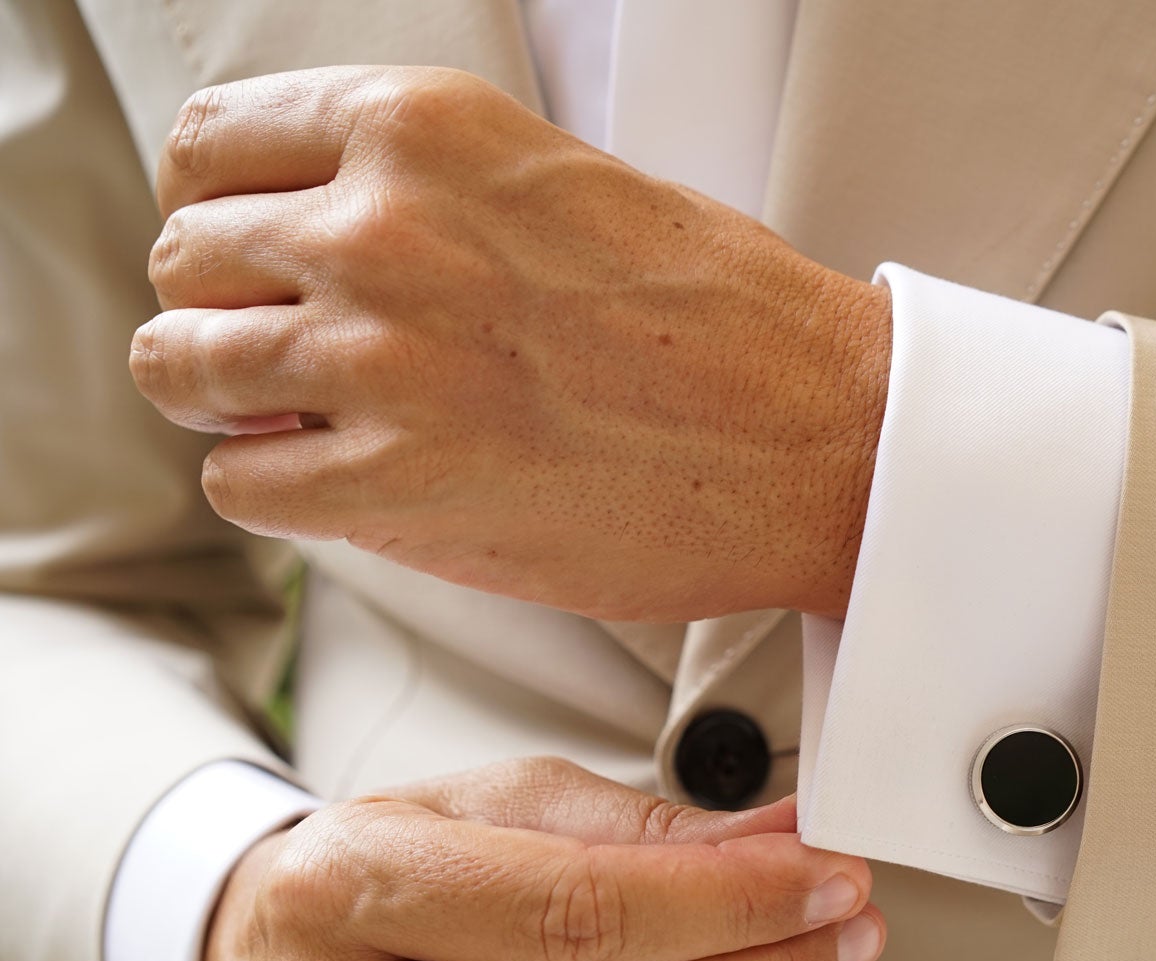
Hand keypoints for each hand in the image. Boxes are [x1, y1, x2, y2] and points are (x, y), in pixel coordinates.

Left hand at [132, 66, 890, 622]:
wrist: (820, 436)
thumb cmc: (728, 322)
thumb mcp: (564, 181)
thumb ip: (429, 191)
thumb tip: (324, 232)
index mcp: (424, 129)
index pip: (212, 142)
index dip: (217, 204)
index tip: (241, 247)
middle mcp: (381, 228)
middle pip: (186, 255)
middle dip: (226, 306)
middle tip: (283, 346)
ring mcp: (377, 358)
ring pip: (182, 365)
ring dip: (231, 397)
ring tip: (300, 417)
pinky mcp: (392, 483)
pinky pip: (238, 480)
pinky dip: (274, 485)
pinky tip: (340, 479)